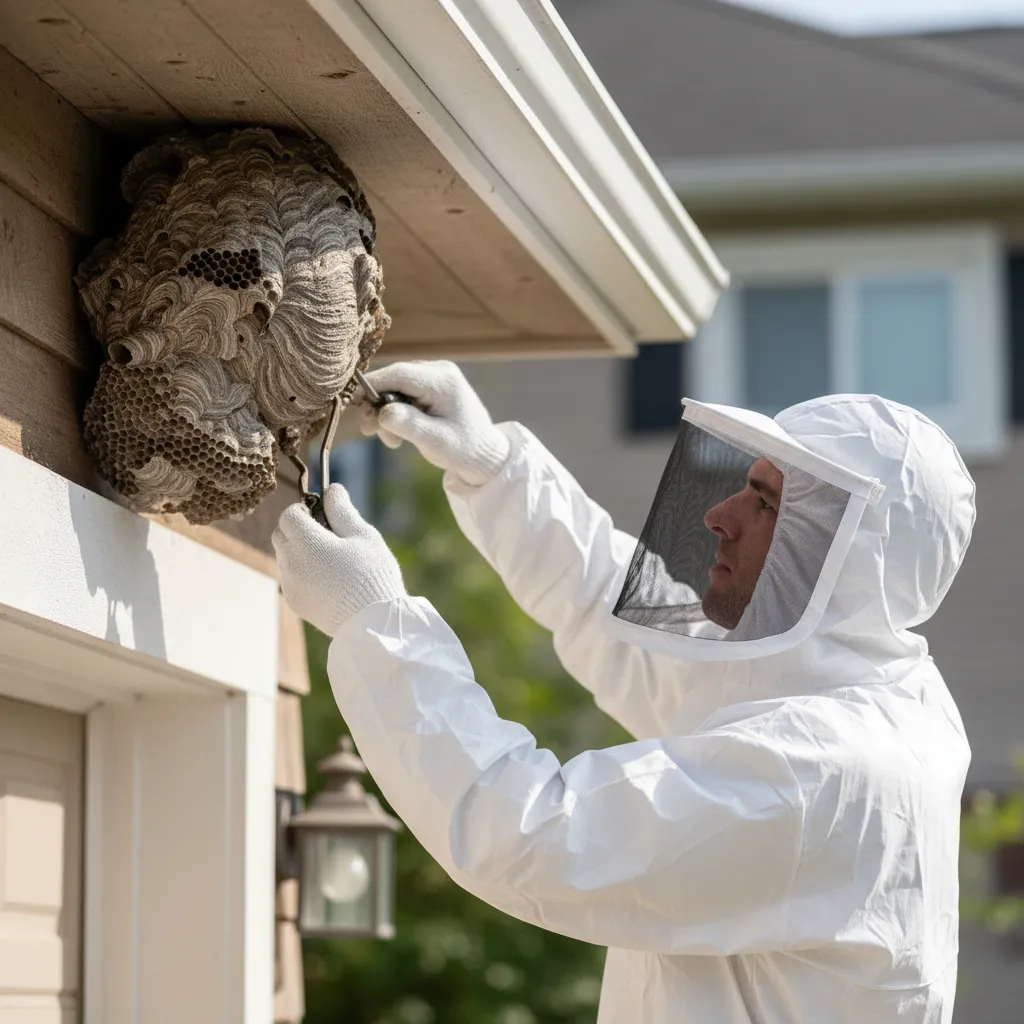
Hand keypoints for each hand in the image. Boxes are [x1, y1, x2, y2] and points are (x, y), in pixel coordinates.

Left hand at [272, 484, 404, 635]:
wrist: (373, 622)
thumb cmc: (372, 574)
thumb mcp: (363, 535)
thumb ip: (342, 510)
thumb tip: (332, 489)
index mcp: (306, 542)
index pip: (288, 515)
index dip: (303, 510)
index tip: (322, 516)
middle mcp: (291, 562)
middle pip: (280, 534)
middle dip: (297, 529)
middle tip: (327, 536)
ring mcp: (290, 585)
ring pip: (284, 557)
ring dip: (299, 552)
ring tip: (331, 561)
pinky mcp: (294, 602)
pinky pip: (290, 578)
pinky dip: (302, 573)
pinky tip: (329, 580)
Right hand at [358, 360, 510, 485]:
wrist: (485, 454)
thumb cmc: (464, 449)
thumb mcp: (435, 442)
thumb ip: (409, 425)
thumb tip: (382, 412)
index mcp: (443, 380)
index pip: (398, 374)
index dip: (372, 385)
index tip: (352, 401)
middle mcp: (439, 371)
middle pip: (394, 379)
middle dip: (379, 405)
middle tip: (369, 432)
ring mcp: (435, 377)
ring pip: (396, 388)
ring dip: (387, 413)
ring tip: (391, 441)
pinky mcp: (431, 386)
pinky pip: (404, 394)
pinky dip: (397, 413)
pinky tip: (399, 434)